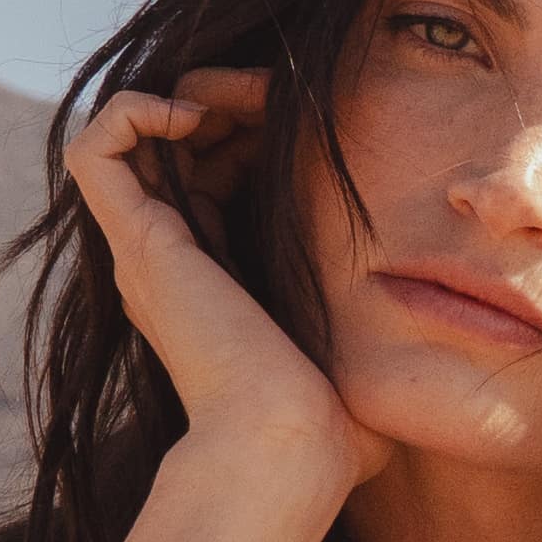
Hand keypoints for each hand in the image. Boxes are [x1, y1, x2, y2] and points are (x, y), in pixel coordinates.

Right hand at [68, 74, 375, 531]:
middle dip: (222, 99)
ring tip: (238, 98)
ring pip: (128, 135)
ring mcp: (146, 250)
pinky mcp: (135, 244)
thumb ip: (381, 336)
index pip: (212, 171)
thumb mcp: (363, 352)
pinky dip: (135, 110)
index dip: (252, 130)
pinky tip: (196, 117)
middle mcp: (168, 259)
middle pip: (172, 144)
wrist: (290, 448)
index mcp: (213, 278)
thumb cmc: (336, 426)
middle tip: (274, 95)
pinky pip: (95, 147)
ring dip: (182, 92)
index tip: (308, 123)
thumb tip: (447, 343)